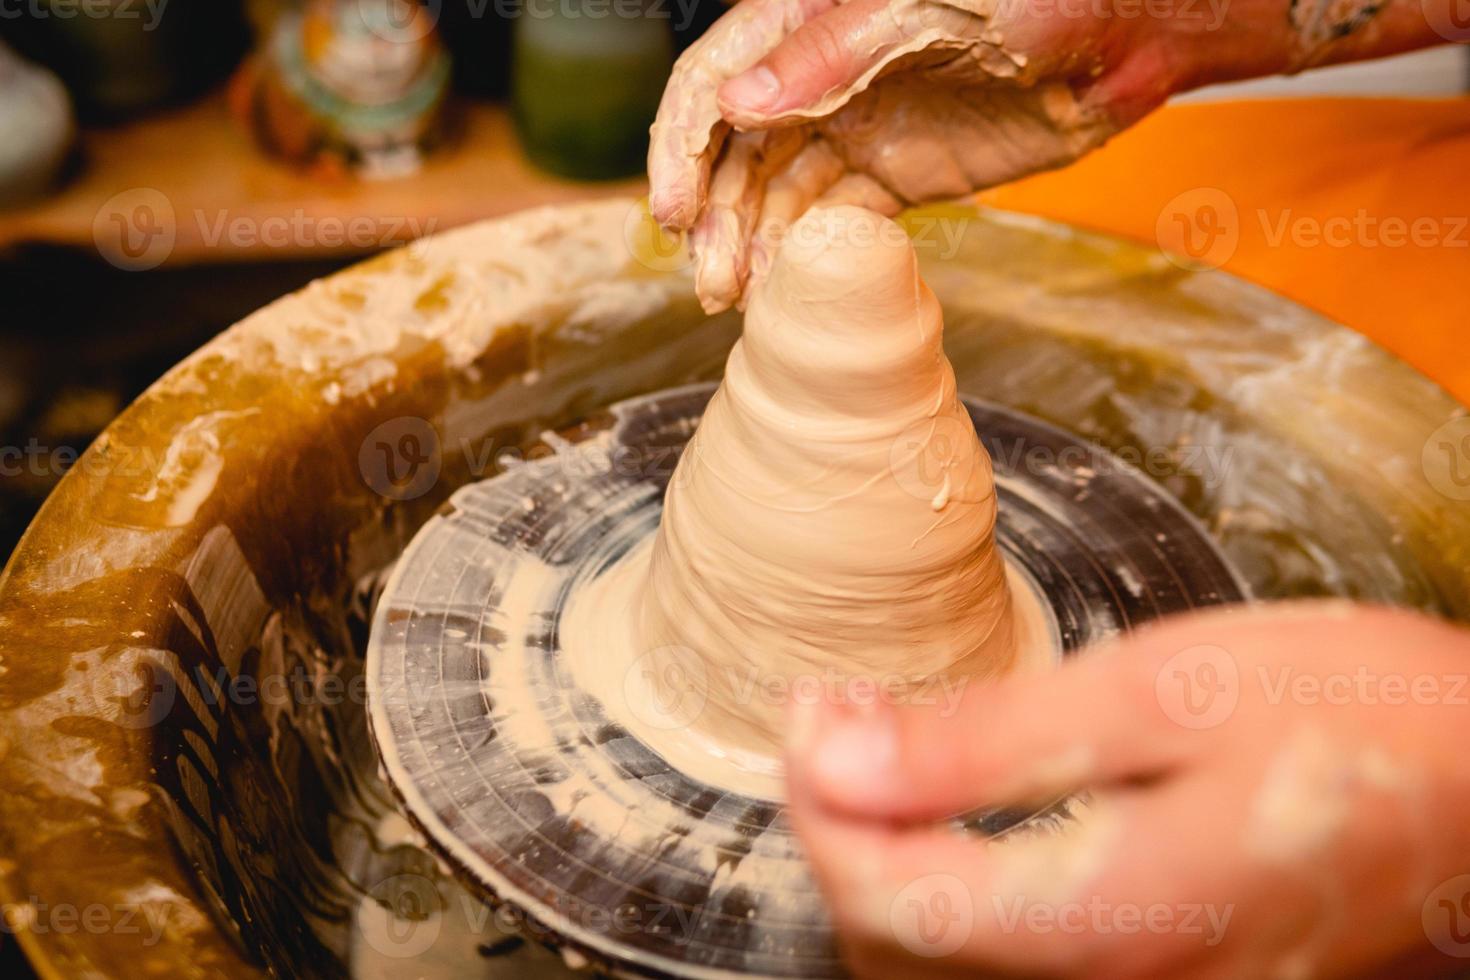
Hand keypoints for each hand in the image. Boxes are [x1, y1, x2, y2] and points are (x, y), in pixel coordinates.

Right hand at [648, 0, 1213, 311]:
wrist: (1129, 34)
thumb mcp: (930, 7)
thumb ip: (831, 54)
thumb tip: (738, 104)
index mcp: (809, 15)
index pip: (716, 79)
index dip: (682, 146)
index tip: (672, 212)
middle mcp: (820, 73)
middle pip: (736, 148)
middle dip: (714, 216)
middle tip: (711, 282)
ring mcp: (857, 124)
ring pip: (777, 190)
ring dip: (752, 244)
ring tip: (738, 298)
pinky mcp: (896, 172)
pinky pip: (832, 218)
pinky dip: (804, 253)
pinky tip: (784, 288)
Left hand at [785, 604, 1469, 977]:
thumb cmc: (1353, 718)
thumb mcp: (1158, 693)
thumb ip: (984, 740)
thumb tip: (835, 746)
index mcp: (1102, 921)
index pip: (884, 897)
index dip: (818, 799)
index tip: (807, 710)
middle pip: (898, 953)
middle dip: (839, 835)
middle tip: (832, 725)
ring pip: (944, 972)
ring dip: (886, 869)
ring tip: (879, 759)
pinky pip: (1009, 966)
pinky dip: (952, 897)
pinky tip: (957, 820)